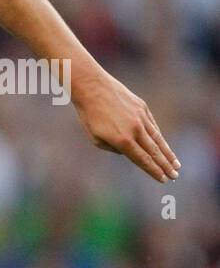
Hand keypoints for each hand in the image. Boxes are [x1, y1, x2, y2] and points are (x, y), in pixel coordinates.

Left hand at [72, 68, 179, 182]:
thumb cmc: (89, 116)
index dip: (153, 170)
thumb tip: (129, 151)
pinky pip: (152, 125)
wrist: (92, 88)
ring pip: (158, 138)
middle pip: (154, 151)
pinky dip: (158, 137)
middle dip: (165, 166)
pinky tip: (163, 145)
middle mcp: (135, 130)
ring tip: (176, 164)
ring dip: (167, 153)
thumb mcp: (96, 138)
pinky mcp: (142, 107)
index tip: (163, 179)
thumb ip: (115, 148)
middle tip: (175, 176)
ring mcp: (141, 117)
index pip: (142, 159)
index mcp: (122, 140)